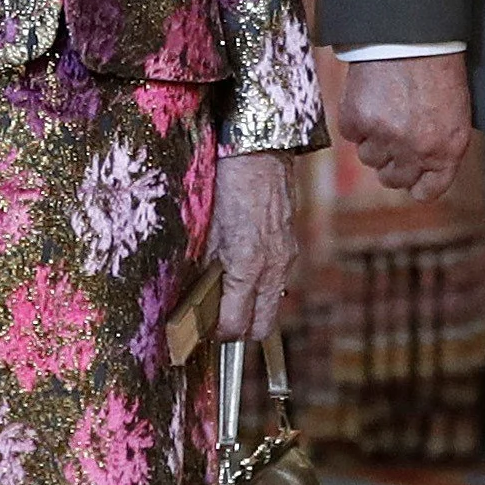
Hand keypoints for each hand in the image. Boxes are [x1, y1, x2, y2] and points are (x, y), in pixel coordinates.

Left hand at [210, 153, 297, 339]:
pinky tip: (245, 273)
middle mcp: (273, 266)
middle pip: (263, 325)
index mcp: (247, 265)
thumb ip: (204, 265)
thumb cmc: (228, 184)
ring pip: (272, 303)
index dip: (220, 333)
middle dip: (242, 331)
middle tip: (219, 325)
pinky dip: (262, 286)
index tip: (206, 331)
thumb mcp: (206, 228)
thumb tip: (195, 294)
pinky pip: (278, 280)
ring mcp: (286, 256)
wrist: (260, 151)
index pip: (237, 322)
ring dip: (254, 308)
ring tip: (230, 298)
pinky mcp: (290, 244)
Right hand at [337, 52, 472, 200]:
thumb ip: (441, 146)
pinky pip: (351, 134)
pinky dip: (357, 120)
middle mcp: (416, 150)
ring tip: (385, 110)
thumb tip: (424, 167)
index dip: (417, 184)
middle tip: (394, 139)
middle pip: (393, 180)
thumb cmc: (440, 68)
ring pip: (369, 158)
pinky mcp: (357, 120)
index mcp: (447, 150)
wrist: (413, 35)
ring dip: (374, 141)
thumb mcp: (457, 113)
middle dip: (392, 164)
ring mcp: (385, 137)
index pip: (427, 192)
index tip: (412, 175)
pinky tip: (371, 98)